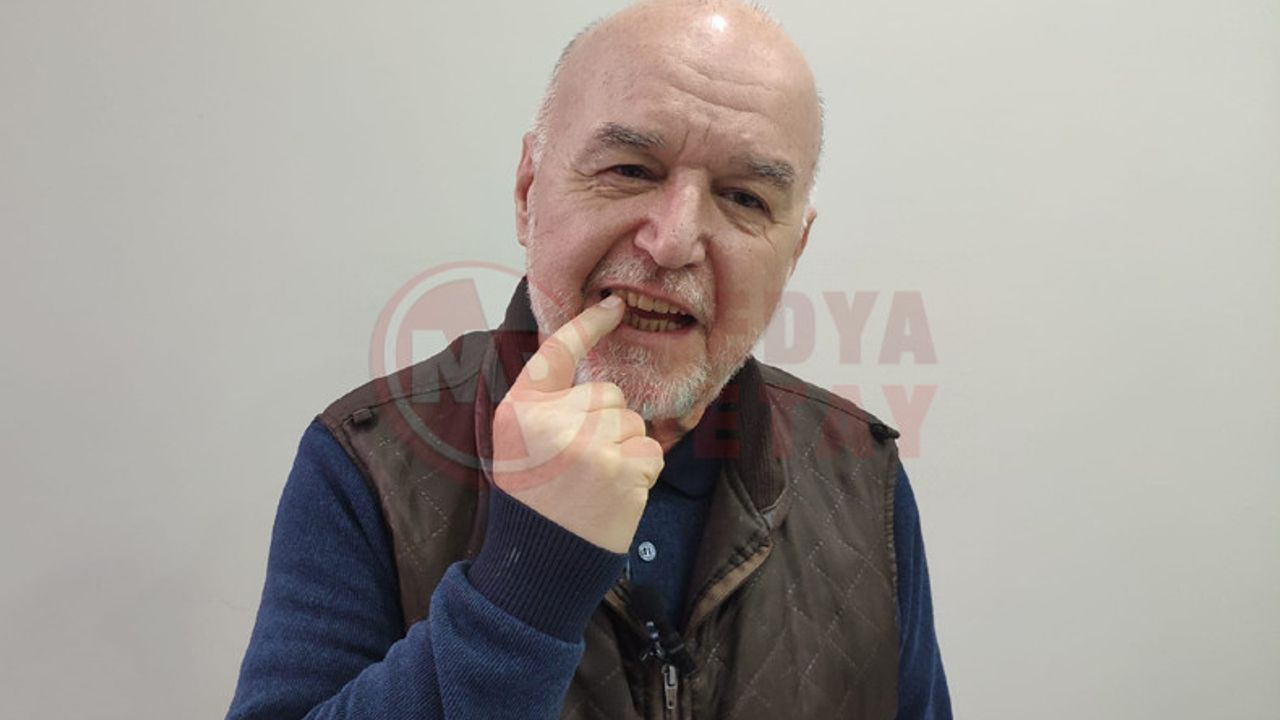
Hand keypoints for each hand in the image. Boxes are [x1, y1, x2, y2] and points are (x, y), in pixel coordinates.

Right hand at [491, 294, 663, 552]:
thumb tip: (594, 375)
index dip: (589, 325)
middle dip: (606, 424)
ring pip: (633, 422)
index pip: (557, 352)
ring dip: (626, 450)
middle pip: (608, 394)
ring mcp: (586, 444)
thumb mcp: (519, 444)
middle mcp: (549, 420)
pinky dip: (642, 472)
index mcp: (519, 409)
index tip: (614, 304)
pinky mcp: (619, 469)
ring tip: (596, 483)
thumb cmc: (534, 501)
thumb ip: (547, 406)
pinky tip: (615, 495)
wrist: (540, 564)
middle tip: (582, 466)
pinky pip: (650, 450)